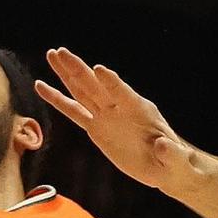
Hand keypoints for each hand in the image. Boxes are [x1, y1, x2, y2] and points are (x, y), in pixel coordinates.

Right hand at [35, 50, 195, 191]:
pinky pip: (74, 112)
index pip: (123, 93)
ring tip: (51, 55)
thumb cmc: (174, 160)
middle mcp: (120, 107)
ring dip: (66, 74)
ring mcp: (106, 115)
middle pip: (95, 85)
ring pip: (82, 91)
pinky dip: (58, 99)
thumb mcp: (175, 159)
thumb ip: (170, 153)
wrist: (165, 166)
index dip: (112, 83)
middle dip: (79, 69)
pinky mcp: (96, 127)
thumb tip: (164, 147)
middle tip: (61, 52)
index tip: (99, 69)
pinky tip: (42, 87)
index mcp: (140, 110)